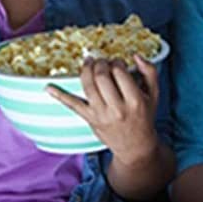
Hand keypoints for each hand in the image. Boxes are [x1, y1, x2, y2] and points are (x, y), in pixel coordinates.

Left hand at [46, 57, 160, 166]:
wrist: (135, 146)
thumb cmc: (144, 117)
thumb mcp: (154, 95)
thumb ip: (150, 73)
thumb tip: (135, 55)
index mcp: (135, 101)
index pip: (120, 72)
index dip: (116, 62)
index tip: (117, 62)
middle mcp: (117, 108)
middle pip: (102, 77)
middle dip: (100, 64)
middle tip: (101, 61)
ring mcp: (101, 114)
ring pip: (88, 86)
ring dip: (85, 70)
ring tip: (88, 63)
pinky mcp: (90, 119)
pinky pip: (72, 105)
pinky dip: (59, 96)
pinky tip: (48, 87)